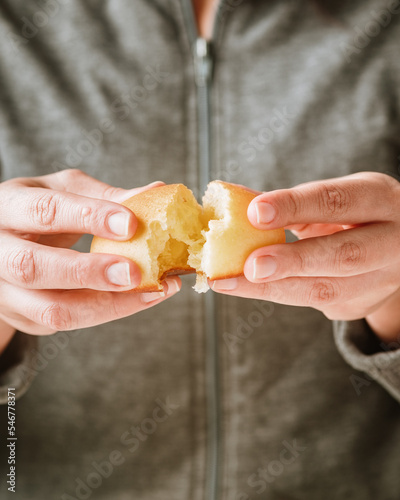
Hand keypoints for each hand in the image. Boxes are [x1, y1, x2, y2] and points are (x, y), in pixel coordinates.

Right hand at [0, 169, 179, 339]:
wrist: (4, 244)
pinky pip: (66, 323)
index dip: (87, 216)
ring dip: (107, 305)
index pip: (44, 211)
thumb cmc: (40, 210)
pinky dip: (107, 313)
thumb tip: (156, 191)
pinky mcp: (23, 317)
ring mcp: (4, 292)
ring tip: (153, 291)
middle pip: (31, 268)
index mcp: (7, 207)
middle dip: (87, 272)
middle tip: (134, 272)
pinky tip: (139, 299)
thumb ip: (105, 195)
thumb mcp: (64, 191)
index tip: (131, 223)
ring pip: (50, 310)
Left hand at [211, 172, 399, 342]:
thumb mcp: (333, 197)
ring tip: (229, 282)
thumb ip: (293, 202)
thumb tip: (238, 204)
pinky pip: (315, 302)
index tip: (255, 211)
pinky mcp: (360, 305)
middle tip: (250, 267)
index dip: (296, 206)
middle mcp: (391, 243)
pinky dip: (278, 293)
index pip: (336, 201)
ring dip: (272, 288)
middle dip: (292, 262)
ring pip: (326, 290)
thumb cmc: (350, 214)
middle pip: (343, 255)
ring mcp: (381, 281)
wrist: (391, 247)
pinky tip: (248, 287)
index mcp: (379, 201)